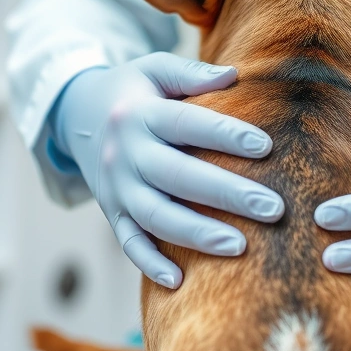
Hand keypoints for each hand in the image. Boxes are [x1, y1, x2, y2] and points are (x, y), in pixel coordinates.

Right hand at [53, 52, 283, 288]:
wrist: (77, 116)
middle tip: (273, 208)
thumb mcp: (153, 69)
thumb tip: (234, 75)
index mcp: (139, 114)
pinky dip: (149, 264)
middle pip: (178, 176)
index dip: (225, 135)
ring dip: (197, 234)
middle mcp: (126, 154)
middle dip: (226, 194)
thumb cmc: (133, 91)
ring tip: (241, 246)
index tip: (266, 147)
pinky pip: (129, 243)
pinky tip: (179, 281)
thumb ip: (191, 73)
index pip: (186, 124)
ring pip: (156, 216)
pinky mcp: (112, 213)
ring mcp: (116, 188)